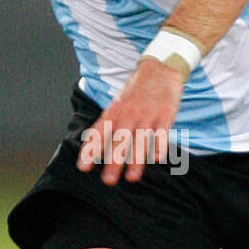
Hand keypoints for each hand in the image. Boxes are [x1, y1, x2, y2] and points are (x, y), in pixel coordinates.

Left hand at [77, 58, 184, 184]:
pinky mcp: (166, 113)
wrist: (160, 67)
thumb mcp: (116, 104)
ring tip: (132, 178)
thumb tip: (92, 150)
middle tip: (108, 181)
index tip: (83, 167)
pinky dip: (159, 145)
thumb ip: (106, 126)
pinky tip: (157, 158)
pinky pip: (162, 131)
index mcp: (114, 112)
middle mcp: (128, 113)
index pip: (99, 132)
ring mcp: (148, 114)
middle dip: (114, 161)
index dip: (91, 150)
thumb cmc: (135, 91)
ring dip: (136, 160)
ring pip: (140, 139)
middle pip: (120, 140)